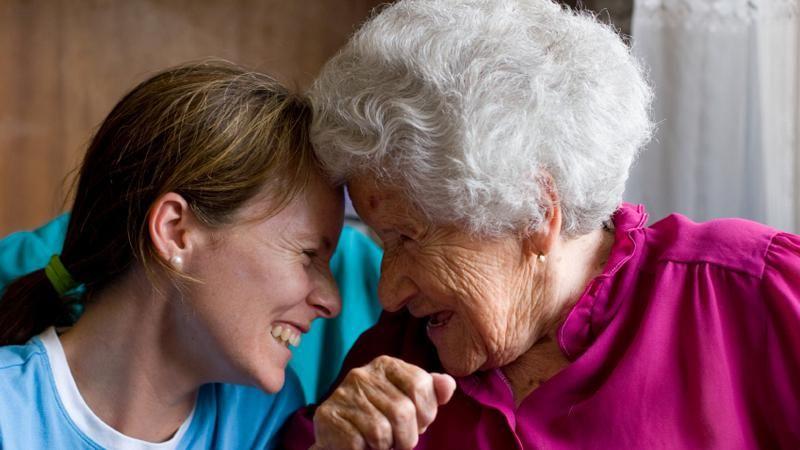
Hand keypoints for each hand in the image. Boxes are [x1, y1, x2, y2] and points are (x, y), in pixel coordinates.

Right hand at [310, 355, 456, 449]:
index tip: (418, 423)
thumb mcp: (408, 400)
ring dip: (387, 447)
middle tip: (399, 441)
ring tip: (380, 444)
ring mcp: (343, 394)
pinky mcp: (328, 416)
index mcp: (386, 365)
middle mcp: (362, 374)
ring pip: (381, 430)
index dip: (426, 413)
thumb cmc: (380, 417)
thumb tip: (448, 385)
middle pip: (403, 411)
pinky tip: (362, 446)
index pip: (421, 384)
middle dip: (407, 436)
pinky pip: (360, 443)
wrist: (340, 436)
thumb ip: (429, 391)